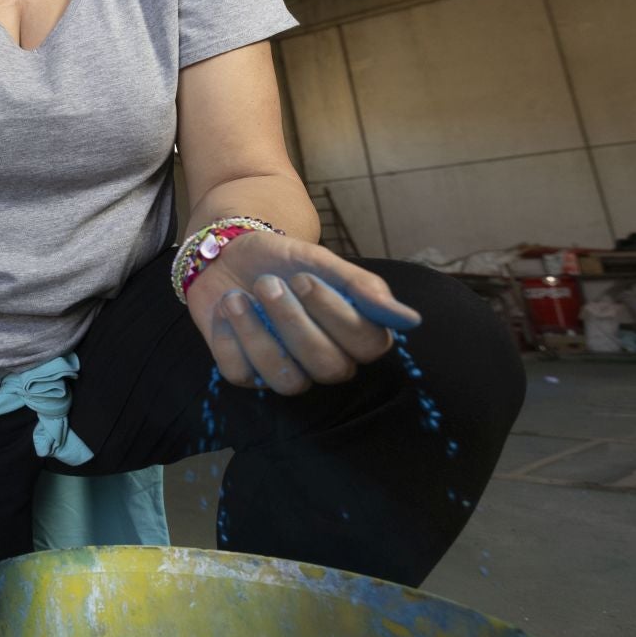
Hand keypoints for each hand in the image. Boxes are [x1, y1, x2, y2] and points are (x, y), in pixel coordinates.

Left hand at [184, 231, 420, 394]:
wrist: (227, 254)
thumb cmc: (282, 260)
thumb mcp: (319, 261)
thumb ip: (361, 286)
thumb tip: (409, 319)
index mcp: (355, 334)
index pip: (369, 345)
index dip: (336, 316)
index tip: (303, 278)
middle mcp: (326, 360)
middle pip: (329, 367)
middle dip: (294, 322)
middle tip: (269, 283)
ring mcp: (287, 371)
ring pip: (288, 382)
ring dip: (258, 335)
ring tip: (239, 297)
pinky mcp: (248, 375)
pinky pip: (242, 374)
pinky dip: (229, 338)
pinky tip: (227, 309)